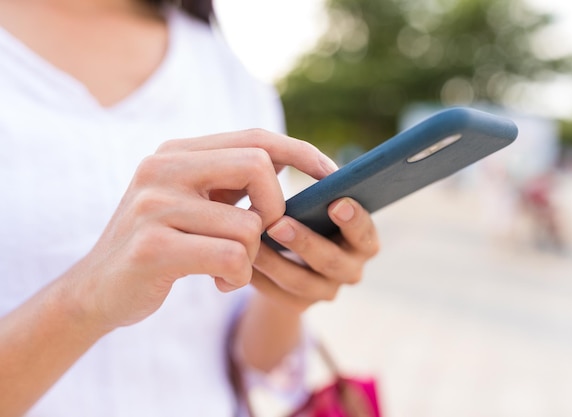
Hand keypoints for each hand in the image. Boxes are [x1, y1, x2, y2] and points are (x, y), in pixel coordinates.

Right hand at [64, 129, 336, 329]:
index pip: (255, 138)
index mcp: (176, 153)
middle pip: (258, 165)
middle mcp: (162, 168)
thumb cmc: (159, 245)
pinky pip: (232, 258)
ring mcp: (155, 206)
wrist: (96, 290)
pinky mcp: (154, 247)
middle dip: (277, 208)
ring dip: (251, 255)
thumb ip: (229, 180)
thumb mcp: (190, 202)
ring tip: (229, 267)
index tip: (332, 174)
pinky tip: (218, 282)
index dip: (301, 153)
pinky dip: (237, 277)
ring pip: (249, 224)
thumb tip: (291, 164)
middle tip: (266, 234)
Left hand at [251, 197, 379, 312]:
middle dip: (305, 242)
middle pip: (331, 262)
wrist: (293, 253)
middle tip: (279, 223)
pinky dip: (259, 276)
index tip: (335, 202)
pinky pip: (276, 294)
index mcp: (363, 241)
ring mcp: (325, 291)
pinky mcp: (298, 305)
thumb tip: (325, 173)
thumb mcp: (319, 201)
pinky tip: (243, 258)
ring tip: (252, 241)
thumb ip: (325, 188)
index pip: (365, 234)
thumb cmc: (309, 213)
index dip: (354, 220)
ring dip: (275, 261)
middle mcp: (350, 270)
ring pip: (300, 281)